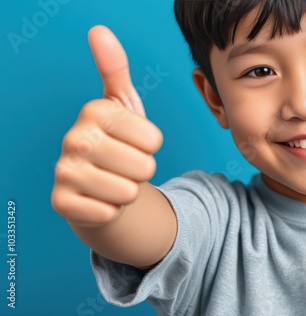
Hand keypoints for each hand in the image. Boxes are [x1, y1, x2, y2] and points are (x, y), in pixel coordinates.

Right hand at [51, 26, 162, 226]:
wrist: (99, 185)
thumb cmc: (118, 144)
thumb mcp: (123, 106)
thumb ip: (115, 69)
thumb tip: (99, 30)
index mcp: (95, 112)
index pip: (154, 139)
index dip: (152, 147)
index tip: (135, 143)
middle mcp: (74, 138)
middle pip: (144, 166)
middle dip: (143, 171)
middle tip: (125, 166)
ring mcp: (64, 171)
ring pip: (127, 192)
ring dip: (128, 191)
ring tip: (114, 181)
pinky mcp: (61, 202)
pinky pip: (107, 213)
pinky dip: (112, 211)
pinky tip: (101, 199)